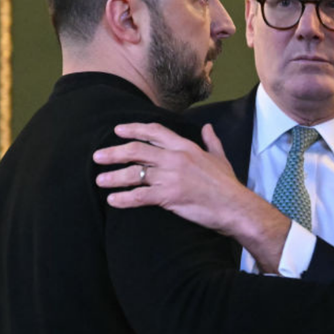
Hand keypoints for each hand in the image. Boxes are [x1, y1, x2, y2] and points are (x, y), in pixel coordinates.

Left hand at [93, 122, 290, 271]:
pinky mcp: (169, 197)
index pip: (155, 131)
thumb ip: (211, 141)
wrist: (235, 206)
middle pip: (137, 150)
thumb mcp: (220, 158)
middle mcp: (175, 158)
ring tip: (100, 180)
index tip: (118, 130)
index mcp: (186, 147)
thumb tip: (208, 127)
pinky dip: (124, 199)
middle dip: (114, 152)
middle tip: (98, 156)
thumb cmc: (227, 184)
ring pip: (135, 173)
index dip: (134, 129)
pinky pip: (140, 196)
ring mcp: (171, 177)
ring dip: (114, 177)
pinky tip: (113, 201)